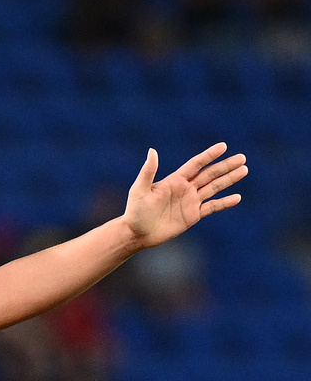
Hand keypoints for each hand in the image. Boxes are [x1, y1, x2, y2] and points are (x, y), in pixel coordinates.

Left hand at [123, 142, 246, 248]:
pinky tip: (237, 198)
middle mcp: (185, 189)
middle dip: (226, 166)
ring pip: (214, 187)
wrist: (137, 233)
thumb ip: (148, 171)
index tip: (223, 146)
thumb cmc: (135, 211)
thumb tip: (152, 150)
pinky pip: (212, 207)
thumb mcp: (140, 189)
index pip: (196, 164)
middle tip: (242, 157)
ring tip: (244, 170)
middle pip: (209, 174)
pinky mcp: (193, 216)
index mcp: (174, 180)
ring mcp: (190, 202)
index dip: (209, 156)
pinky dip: (224, 203)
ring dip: (229, 179)